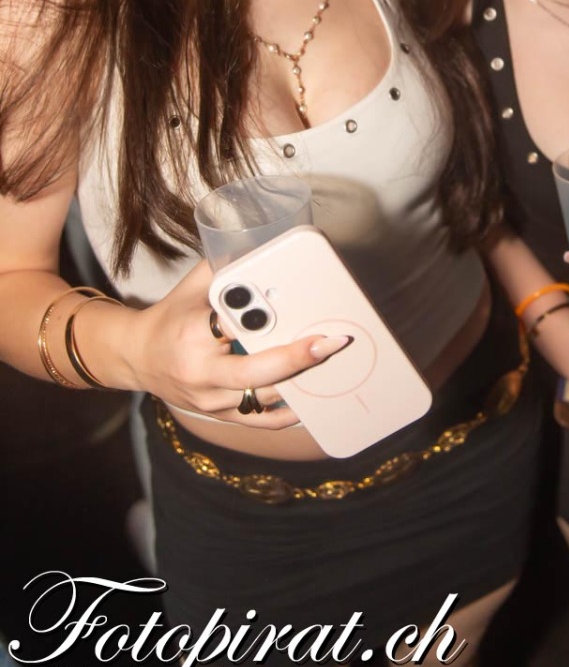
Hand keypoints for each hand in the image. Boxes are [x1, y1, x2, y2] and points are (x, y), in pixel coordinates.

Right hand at [121, 261, 348, 426]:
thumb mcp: (192, 286)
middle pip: (255, 373)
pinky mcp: (219, 416)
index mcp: (192, 334)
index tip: (294, 309)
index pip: (232, 325)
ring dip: (300, 383)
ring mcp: (210, 401)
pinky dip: (288, 413)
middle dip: (296, 359)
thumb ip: (225, 266)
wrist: (137, 358)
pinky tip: (313, 401)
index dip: (263, 319)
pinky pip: (259, 420)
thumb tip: (263, 245)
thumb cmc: (170, 317)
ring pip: (263, 397)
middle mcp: (201, 373)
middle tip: (331, 343)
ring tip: (332, 365)